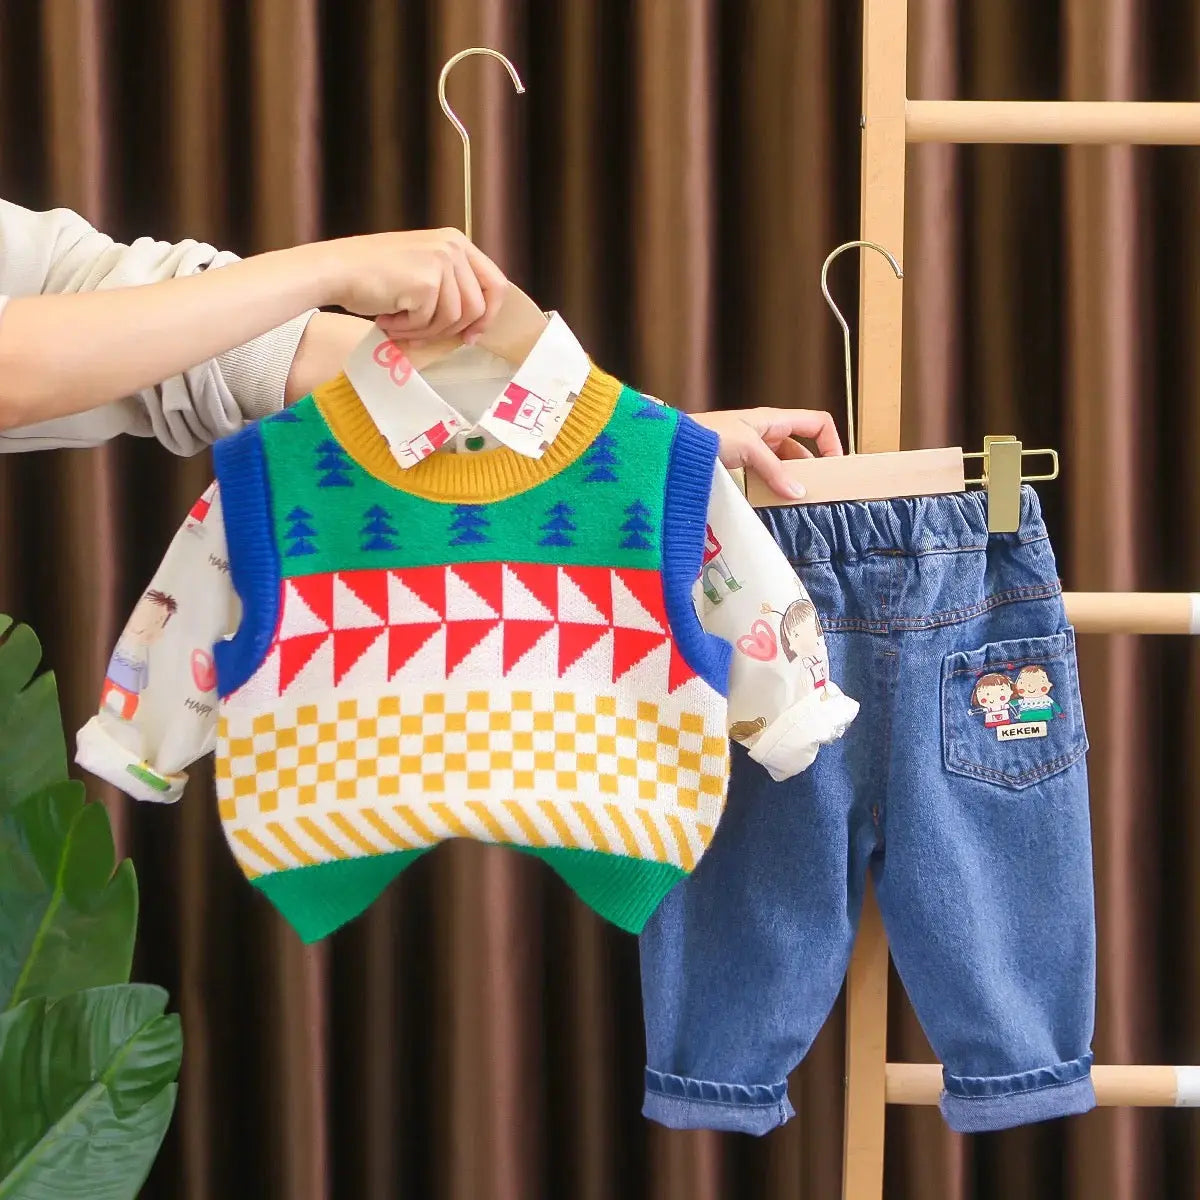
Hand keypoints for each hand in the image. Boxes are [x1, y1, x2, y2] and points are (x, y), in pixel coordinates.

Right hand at [307, 228, 508, 344]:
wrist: (336, 270)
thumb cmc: (374, 276)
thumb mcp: (422, 270)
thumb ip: (450, 288)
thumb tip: (475, 327)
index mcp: (456, 242)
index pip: (496, 284)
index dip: (488, 316)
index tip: (471, 336)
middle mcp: (453, 247)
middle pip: (477, 308)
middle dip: (449, 330)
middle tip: (422, 335)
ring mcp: (441, 262)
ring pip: (453, 319)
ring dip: (425, 331)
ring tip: (399, 324)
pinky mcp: (427, 281)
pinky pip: (430, 322)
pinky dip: (408, 330)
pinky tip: (388, 319)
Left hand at [691, 407, 842, 499]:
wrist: (674, 445)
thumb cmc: (708, 435)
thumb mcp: (748, 448)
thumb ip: (775, 470)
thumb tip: (798, 491)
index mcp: (774, 419)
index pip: (817, 423)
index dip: (831, 442)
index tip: (835, 467)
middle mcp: (766, 432)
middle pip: (801, 449)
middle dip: (810, 468)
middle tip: (816, 492)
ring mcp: (753, 449)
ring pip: (782, 465)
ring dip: (789, 481)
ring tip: (795, 501)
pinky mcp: (739, 464)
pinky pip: (764, 475)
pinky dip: (771, 487)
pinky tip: (771, 501)